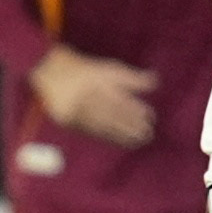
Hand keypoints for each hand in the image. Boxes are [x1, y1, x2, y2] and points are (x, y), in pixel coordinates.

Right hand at [29, 45, 156, 146]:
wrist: (56, 75)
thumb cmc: (88, 72)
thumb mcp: (112, 71)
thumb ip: (134, 79)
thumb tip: (156, 81)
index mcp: (105, 88)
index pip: (125, 102)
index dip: (138, 111)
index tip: (151, 117)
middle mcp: (95, 101)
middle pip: (117, 116)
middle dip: (133, 126)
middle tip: (148, 134)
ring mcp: (84, 113)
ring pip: (107, 126)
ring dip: (123, 135)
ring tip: (138, 141)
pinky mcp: (74, 122)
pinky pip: (94, 131)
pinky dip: (108, 138)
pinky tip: (119, 141)